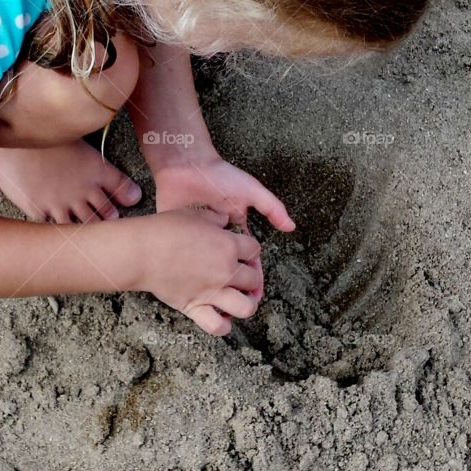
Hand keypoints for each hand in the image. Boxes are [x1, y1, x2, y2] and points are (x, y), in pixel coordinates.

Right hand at [131, 206, 263, 336]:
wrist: (142, 251)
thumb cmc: (164, 230)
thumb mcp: (193, 215)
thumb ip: (215, 218)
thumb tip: (225, 220)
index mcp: (228, 245)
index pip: (255, 250)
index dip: (251, 250)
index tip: (243, 251)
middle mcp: (225, 271)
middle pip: (254, 279)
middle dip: (251, 277)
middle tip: (242, 275)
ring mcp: (212, 292)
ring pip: (246, 308)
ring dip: (246, 304)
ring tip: (239, 299)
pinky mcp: (196, 307)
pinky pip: (217, 326)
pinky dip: (222, 325)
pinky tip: (220, 316)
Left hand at [153, 154, 295, 304]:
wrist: (186, 165)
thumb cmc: (219, 175)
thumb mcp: (250, 190)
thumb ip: (271, 207)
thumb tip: (291, 227)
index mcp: (234, 228)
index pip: (247, 258)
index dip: (253, 275)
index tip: (256, 293)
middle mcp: (217, 237)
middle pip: (230, 268)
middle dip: (237, 286)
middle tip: (241, 305)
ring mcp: (198, 240)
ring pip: (207, 270)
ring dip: (214, 285)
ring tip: (220, 304)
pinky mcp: (179, 238)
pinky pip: (185, 261)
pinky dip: (189, 276)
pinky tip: (194, 291)